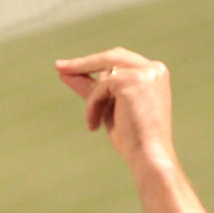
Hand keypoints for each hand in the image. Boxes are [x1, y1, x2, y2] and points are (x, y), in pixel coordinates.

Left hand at [54, 48, 174, 168]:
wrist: (148, 155)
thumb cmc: (132, 137)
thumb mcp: (108, 106)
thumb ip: (91, 88)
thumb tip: (64, 72)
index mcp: (154, 73)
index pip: (119, 60)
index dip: (94, 63)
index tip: (69, 66)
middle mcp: (154, 68)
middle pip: (111, 57)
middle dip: (84, 63)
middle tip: (59, 67)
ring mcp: (145, 73)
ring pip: (104, 74)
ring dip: (93, 100)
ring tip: (92, 123)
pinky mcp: (132, 81)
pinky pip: (100, 87)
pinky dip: (92, 106)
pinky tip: (94, 125)